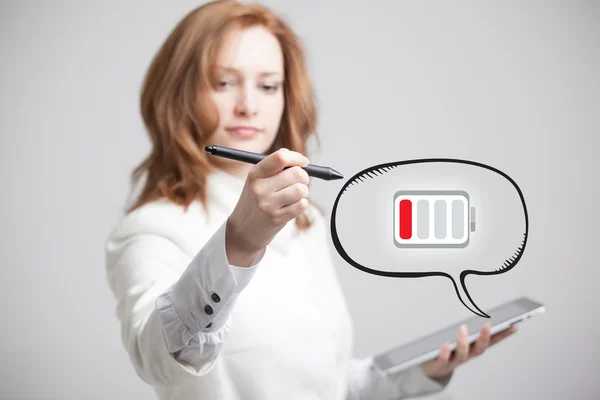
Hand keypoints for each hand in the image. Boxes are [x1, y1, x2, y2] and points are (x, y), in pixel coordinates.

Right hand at [226, 148, 309, 264]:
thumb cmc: (256, 201)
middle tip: (300, 182)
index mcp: (255, 174)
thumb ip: (276, 168)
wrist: (243, 230)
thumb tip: (301, 162)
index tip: (304, 162)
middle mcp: (259, 188)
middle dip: (304, 177)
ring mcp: (268, 204)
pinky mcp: (277, 218)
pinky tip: (292, 206)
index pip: (280, 157)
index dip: (297, 158)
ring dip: (303, 192)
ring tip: (294, 196)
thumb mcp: (257, 181)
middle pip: (296, 173)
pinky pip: (302, 205)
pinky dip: (302, 204)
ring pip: (301, 189)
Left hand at [421, 323, 517, 381]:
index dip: (504, 335)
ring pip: (462, 354)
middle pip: (479, 349)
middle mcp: (467, 355)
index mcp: (474, 348)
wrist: (434, 369)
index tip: (514, 326)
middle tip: (487, 325)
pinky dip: (445, 353)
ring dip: (464, 342)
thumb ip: (470, 327)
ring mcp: (454, 361)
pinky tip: (444, 345)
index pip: (492, 342)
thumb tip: (478, 308)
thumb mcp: (461, 338)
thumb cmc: (450, 349)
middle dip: (484, 337)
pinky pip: (443, 360)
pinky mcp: (440, 365)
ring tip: (463, 328)